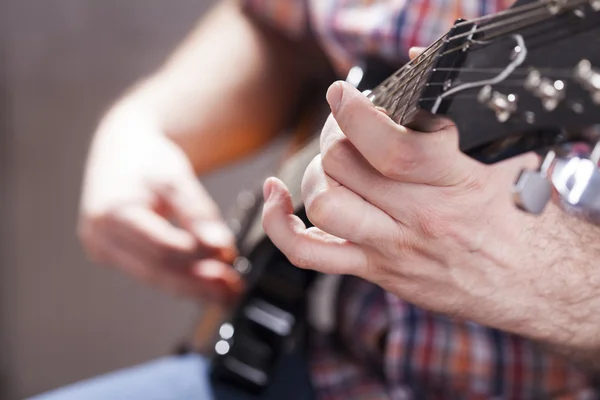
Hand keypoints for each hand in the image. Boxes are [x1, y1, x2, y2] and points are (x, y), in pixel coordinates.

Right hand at [79, 109, 242, 302]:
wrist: (121, 151)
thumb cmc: (146, 159)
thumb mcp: (175, 178)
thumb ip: (198, 213)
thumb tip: (222, 247)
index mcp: (111, 213)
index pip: (161, 246)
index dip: (198, 255)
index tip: (229, 257)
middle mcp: (100, 237)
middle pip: (156, 269)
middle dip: (198, 282)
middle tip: (234, 287)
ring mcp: (103, 250)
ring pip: (154, 277)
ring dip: (192, 287)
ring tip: (227, 292)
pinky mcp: (114, 257)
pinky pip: (150, 273)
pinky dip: (180, 279)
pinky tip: (207, 285)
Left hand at [262, 78, 599, 349]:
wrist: (535, 284)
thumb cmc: (523, 221)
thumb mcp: (509, 158)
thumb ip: (463, 114)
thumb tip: (419, 60)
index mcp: (457, 186)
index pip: (392, 147)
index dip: (356, 114)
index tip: (344, 95)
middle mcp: (420, 219)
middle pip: (345, 168)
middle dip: (336, 136)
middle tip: (345, 127)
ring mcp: (393, 249)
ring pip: (325, 206)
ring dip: (317, 174)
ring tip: (331, 163)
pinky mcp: (377, 271)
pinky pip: (310, 256)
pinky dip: (281, 226)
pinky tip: (277, 198)